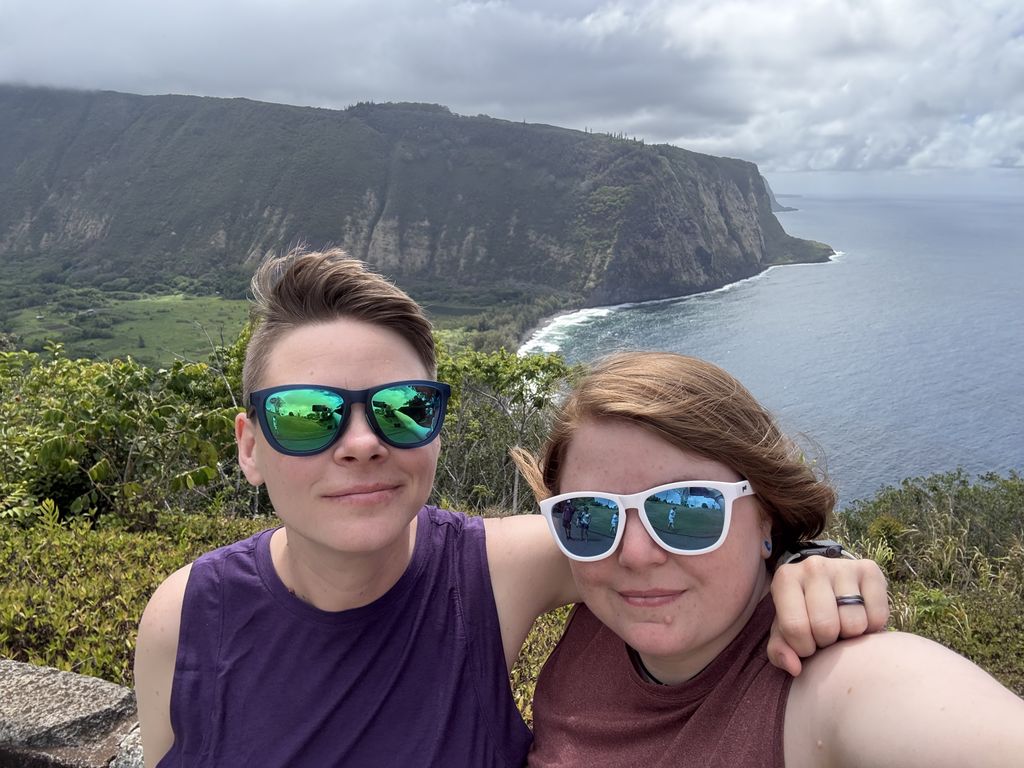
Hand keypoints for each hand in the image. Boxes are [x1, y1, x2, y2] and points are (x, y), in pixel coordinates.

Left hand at [767, 555, 888, 675]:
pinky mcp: (870, 570)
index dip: (804, 647)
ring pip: (854, 624)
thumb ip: (780, 650)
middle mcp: (812, 566)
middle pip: (826, 626)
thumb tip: (794, 667)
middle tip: (827, 635)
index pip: (795, 627)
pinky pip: (878, 616)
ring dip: (850, 635)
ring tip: (842, 624)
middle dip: (828, 642)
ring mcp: (842, 566)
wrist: (829, 584)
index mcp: (785, 578)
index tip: (807, 644)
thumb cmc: (803, 613)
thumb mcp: (785, 630)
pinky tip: (861, 616)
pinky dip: (872, 627)